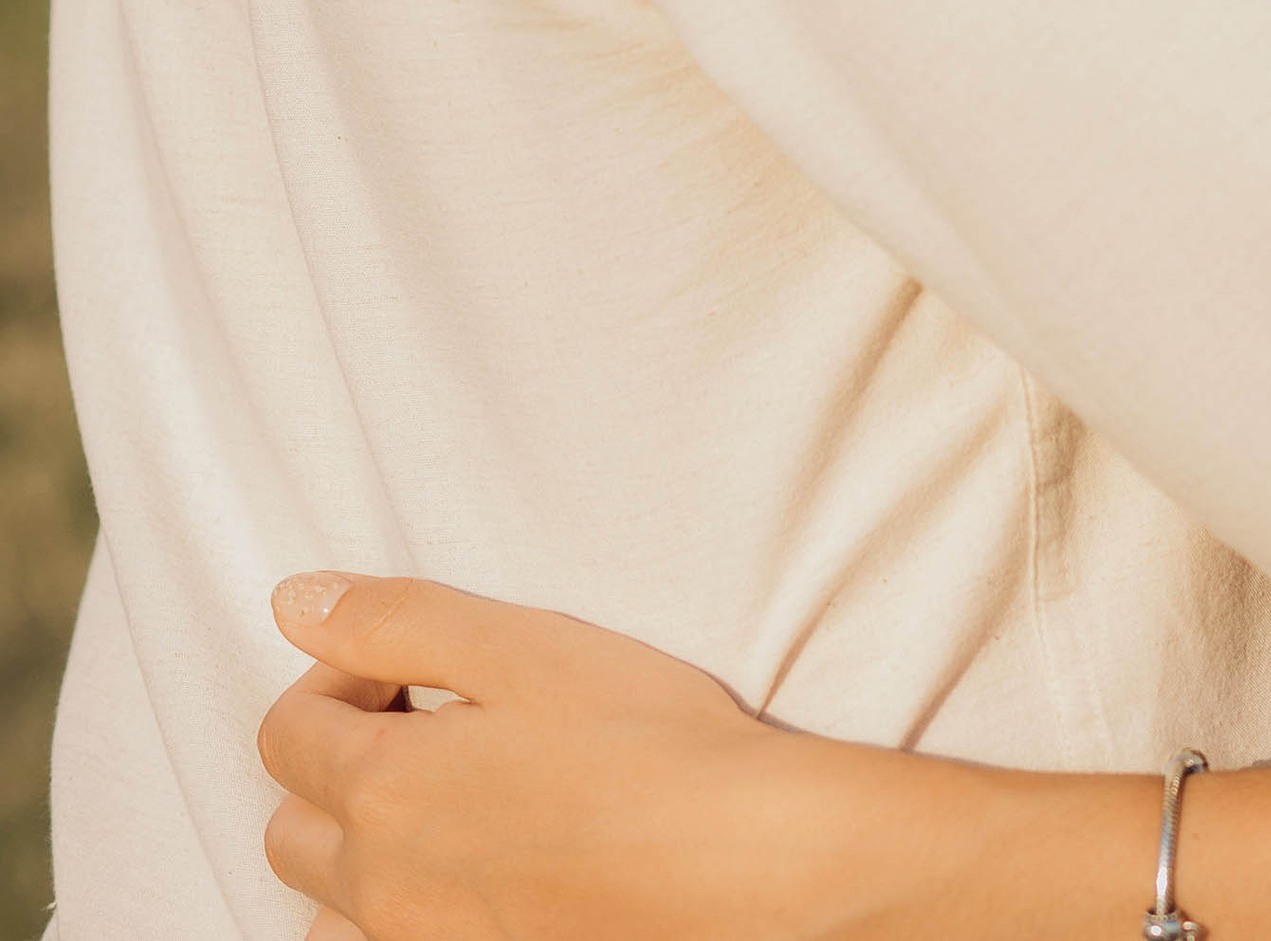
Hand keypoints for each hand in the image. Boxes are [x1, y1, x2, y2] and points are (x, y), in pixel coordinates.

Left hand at [258, 571, 971, 940]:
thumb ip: (397, 620)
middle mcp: (383, 888)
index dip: (338, 679)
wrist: (745, 863)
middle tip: (435, 730)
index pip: (284, 733)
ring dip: (359, 859)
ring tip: (455, 811)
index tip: (413, 670)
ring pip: (329, 913)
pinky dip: (401, 918)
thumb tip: (294, 601)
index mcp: (385, 789)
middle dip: (338, 767)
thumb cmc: (649, 744)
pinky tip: (480, 874)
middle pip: (290, 829)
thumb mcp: (525, 646)